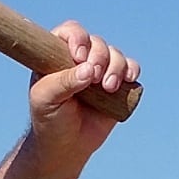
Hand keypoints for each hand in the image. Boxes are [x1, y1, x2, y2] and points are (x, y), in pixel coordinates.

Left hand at [28, 24, 136, 155]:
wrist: (66, 145)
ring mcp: (100, 71)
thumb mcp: (46, 99)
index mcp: (57, 55)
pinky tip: (128, 80)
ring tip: (108, 88)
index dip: (78, 39)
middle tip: (94, 79)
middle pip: (97, 43)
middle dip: (99, 57)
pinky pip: (131, 68)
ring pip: (115, 54)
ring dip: (116, 67)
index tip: (79, 57)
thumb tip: (88, 69)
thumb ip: (63, 82)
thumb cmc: (49, 119)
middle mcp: (80, 59)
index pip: (71, 32)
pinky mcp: (118, 85)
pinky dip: (132, 71)